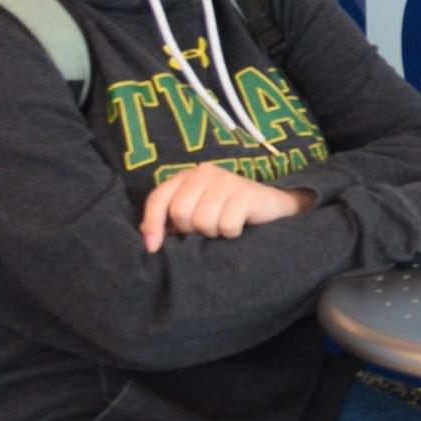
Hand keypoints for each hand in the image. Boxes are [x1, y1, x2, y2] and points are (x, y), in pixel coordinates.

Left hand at [140, 162, 303, 249]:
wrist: (271, 205)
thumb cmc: (226, 211)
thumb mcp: (196, 212)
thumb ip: (171, 221)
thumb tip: (150, 241)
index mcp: (187, 176)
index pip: (158, 199)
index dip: (152, 225)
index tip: (153, 248)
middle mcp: (205, 172)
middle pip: (180, 213)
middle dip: (191, 230)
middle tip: (207, 228)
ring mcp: (227, 180)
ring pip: (203, 222)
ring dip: (213, 233)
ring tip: (223, 225)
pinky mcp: (246, 193)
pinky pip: (227, 226)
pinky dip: (231, 233)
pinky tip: (239, 225)